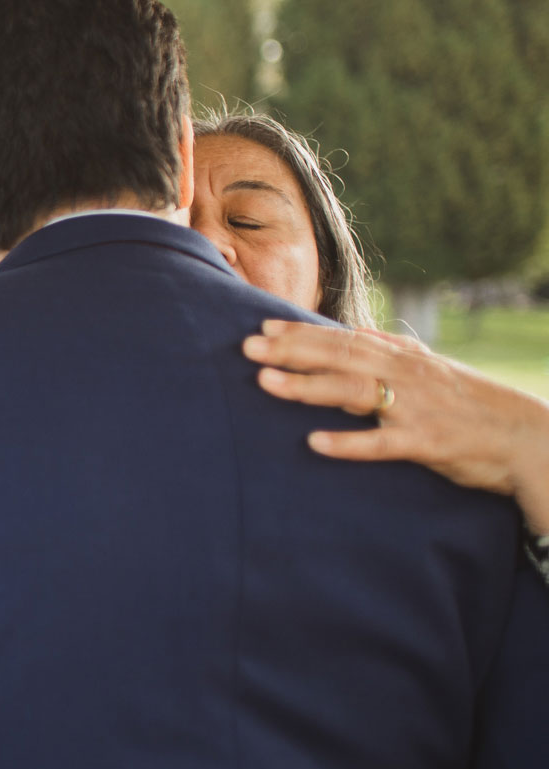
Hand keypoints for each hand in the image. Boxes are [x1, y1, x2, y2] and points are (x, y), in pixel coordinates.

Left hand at [244, 319, 548, 533]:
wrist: (528, 437)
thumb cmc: (476, 404)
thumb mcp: (435, 368)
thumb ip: (396, 349)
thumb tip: (361, 329)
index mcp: (405, 359)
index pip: (344, 339)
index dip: (302, 333)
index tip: (263, 326)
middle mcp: (407, 376)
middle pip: (341, 357)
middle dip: (292, 351)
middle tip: (248, 347)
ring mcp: (416, 408)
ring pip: (354, 392)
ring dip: (308, 386)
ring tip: (266, 383)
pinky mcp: (427, 442)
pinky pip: (382, 443)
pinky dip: (349, 442)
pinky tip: (314, 442)